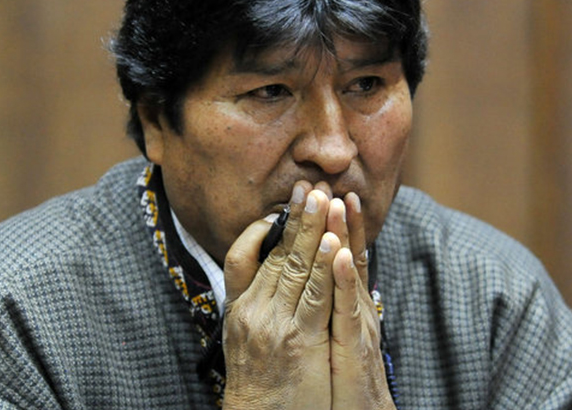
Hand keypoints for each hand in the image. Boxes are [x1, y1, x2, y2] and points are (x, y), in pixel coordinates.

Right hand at [223, 184, 339, 409]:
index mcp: (237, 310)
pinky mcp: (300, 341)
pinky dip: (327, 268)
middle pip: (274, 253)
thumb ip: (255, 306)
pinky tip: (335, 243)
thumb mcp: (243, 341)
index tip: (279, 206)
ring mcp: (274, 325)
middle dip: (295, 217)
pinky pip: (315, 297)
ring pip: (296, 267)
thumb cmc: (257, 386)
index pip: (240, 257)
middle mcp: (252, 311)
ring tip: (325, 198)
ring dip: (313, 229)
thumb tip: (269, 276)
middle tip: (310, 185)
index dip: (261, 228)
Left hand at [329, 193, 396, 409]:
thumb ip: (328, 304)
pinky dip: (345, 280)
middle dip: (336, 218)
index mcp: (347, 303)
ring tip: (339, 203)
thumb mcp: (332, 334)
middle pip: (345, 254)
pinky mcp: (355, 346)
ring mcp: (357, 324)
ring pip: (349, 273)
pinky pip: (349, 309)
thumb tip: (326, 279)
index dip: (336, 224)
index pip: (341, 254)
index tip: (328, 193)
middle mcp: (355, 307)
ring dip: (345, 236)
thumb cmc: (339, 380)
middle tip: (328, 183)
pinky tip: (340, 256)